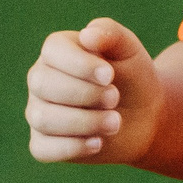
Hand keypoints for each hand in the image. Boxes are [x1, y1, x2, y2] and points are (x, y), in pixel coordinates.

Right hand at [25, 18, 162, 164]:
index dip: (80, 65)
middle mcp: (40, 79)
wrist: (144, 116)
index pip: (53, 52)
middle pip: (43, 85)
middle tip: (115, 98)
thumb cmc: (133, 77)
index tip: (110, 75)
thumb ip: (111, 34)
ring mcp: (38, 111)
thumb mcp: (130, 50)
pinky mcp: (43, 142)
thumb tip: (87, 35)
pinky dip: (72, 147)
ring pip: (43, 118)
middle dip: (86, 94)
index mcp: (57, 51)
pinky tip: (97, 142)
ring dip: (85, 122)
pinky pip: (42, 148)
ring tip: (115, 122)